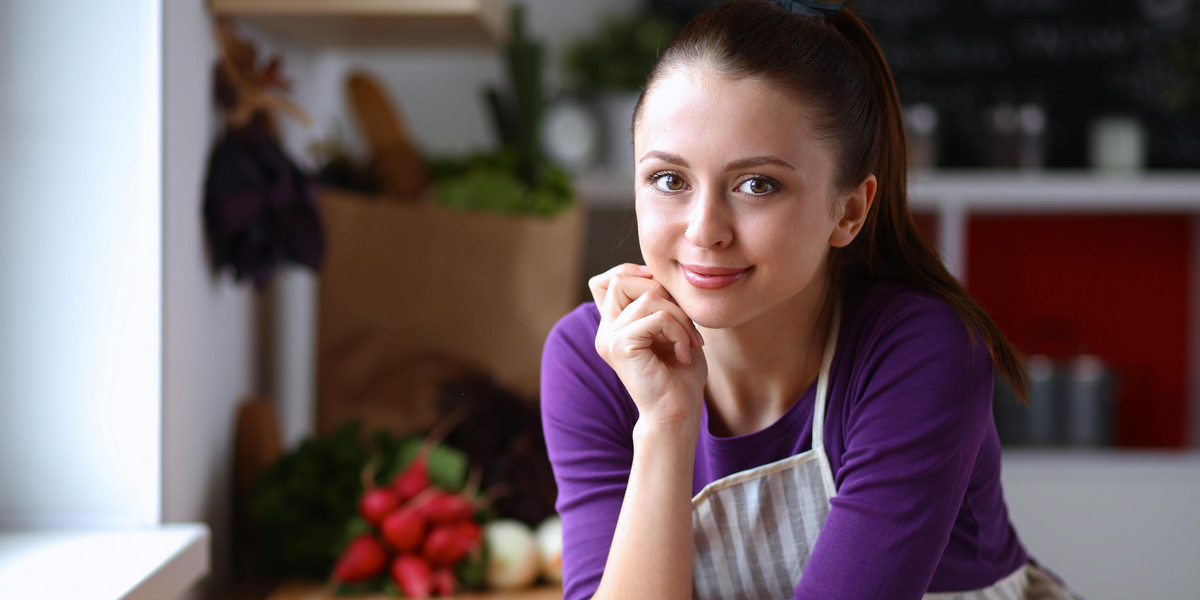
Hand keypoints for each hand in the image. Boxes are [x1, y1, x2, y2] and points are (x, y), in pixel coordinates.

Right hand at [589, 264, 706, 429]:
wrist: (677, 414)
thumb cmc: (680, 375)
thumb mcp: (672, 330)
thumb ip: (660, 303)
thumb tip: (657, 272)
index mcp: (614, 326)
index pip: (608, 280)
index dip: (635, 274)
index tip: (667, 296)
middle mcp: (605, 330)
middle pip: (621, 278)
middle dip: (663, 292)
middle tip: (685, 323)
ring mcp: (609, 338)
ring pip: (648, 297)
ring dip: (680, 317)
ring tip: (690, 342)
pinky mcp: (620, 346)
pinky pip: (656, 317)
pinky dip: (679, 331)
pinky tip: (684, 354)